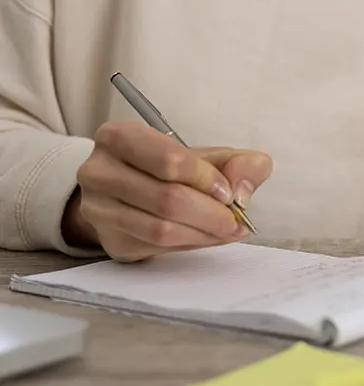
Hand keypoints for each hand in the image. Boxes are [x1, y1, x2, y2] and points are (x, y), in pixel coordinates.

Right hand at [63, 121, 272, 261]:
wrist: (128, 189)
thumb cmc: (170, 168)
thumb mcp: (206, 154)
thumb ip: (239, 162)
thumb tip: (242, 190)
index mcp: (119, 137)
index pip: (170, 161)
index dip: (206, 179)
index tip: (228, 192)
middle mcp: (99, 172)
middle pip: (166, 199)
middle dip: (210, 213)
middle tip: (235, 221)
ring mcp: (99, 209)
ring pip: (160, 229)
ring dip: (203, 234)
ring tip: (227, 231)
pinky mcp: (110, 240)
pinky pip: (156, 248)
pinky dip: (189, 245)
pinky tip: (206, 237)